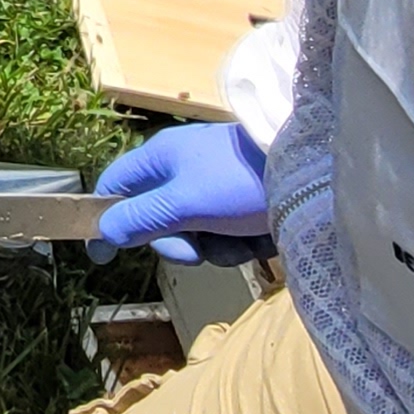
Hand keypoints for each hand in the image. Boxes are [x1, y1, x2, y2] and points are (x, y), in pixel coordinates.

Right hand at [92, 119, 268, 262]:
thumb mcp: (183, 203)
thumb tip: (104, 233)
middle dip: (176, 243)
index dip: (108, 219)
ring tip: (239, 240)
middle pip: (156, 219)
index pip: (116, 186)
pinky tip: (258, 239)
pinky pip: (226, 236)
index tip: (103, 255)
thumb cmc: (238, 181)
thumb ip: (141, 219)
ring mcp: (215, 188)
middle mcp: (184, 170)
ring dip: (214, 248)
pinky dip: (239, 244)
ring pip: (195, 234)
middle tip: (195, 251)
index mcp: (161, 158)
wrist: (311, 174)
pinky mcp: (243, 205)